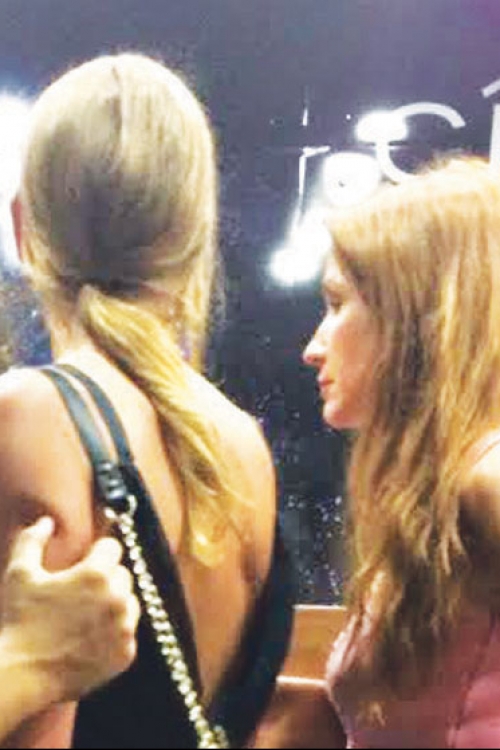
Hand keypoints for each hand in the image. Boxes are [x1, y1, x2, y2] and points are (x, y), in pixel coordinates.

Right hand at [0, 517, 139, 703]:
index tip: (83, 563)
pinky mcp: (125, 653)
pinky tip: (90, 637)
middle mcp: (117, 598)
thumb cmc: (19, 622)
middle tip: (79, 593)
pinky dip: (114, 632)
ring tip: (85, 615)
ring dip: (114, 603)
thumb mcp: (19, 574)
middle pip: (122, 574)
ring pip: (130, 602)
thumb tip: (47, 522)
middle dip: (105, 578)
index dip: (96, 553)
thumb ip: (32, 540)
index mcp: (96, 574)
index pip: (112, 547)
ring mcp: (124, 627)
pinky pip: (128, 632)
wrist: (22, 675)